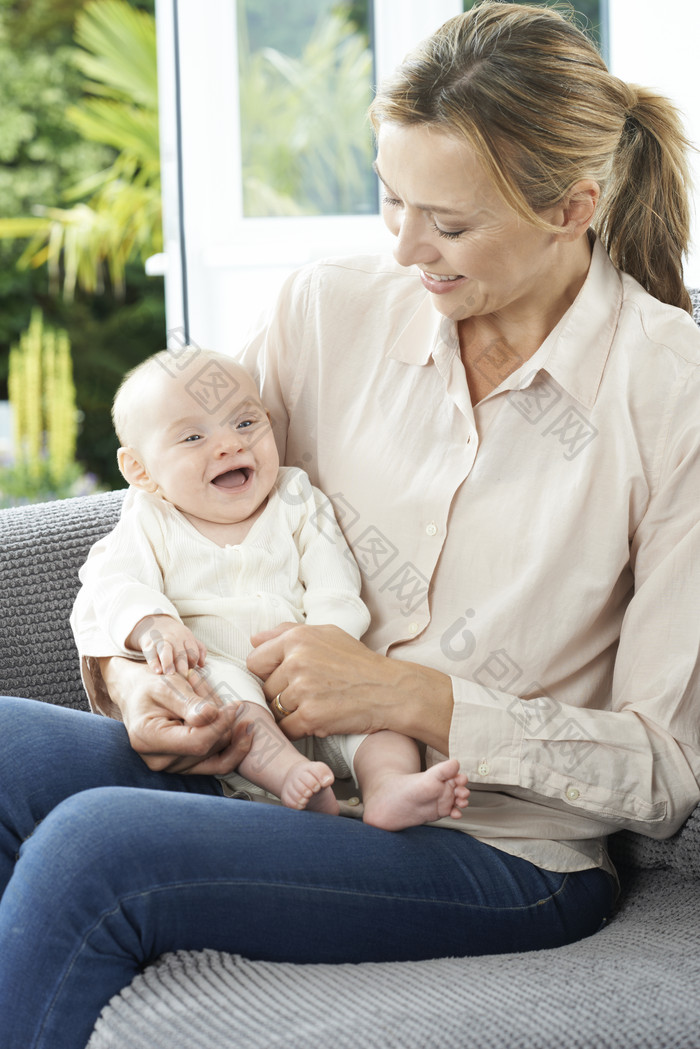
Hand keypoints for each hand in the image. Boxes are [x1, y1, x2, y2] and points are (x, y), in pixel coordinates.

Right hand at [98, 656, 252, 774]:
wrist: (138, 694)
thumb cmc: (149, 686)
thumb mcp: (166, 686)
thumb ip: (188, 702)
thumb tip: (212, 715)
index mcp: (149, 739)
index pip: (197, 742)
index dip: (221, 724)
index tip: (236, 705)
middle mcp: (160, 760)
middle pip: (210, 746)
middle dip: (222, 719)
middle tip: (214, 691)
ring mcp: (174, 767)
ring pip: (218, 752)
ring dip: (225, 725)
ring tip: (211, 699)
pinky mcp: (187, 766)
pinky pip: (219, 764)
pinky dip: (234, 747)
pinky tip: (244, 730)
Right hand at [126, 614, 206, 676]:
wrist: (154, 622)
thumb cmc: (175, 635)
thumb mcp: (188, 637)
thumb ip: (199, 649)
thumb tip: (202, 664)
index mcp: (186, 638)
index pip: (193, 652)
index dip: (193, 663)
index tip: (190, 672)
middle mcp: (174, 639)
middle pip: (181, 654)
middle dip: (183, 667)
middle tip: (184, 678)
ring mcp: (161, 641)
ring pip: (166, 652)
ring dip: (169, 663)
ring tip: (170, 674)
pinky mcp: (149, 645)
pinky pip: (151, 655)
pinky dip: (154, 663)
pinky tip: (157, 671)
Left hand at [247, 623, 454, 751]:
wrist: (391, 690)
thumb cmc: (360, 662)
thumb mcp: (327, 634)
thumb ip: (287, 632)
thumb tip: (253, 639)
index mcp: (297, 638)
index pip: (255, 661)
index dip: (269, 673)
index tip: (287, 678)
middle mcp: (296, 661)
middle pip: (265, 689)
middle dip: (281, 695)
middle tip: (309, 694)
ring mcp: (303, 689)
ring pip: (274, 710)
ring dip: (290, 714)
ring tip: (317, 706)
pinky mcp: (311, 716)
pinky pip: (286, 729)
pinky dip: (299, 730)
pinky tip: (318, 720)